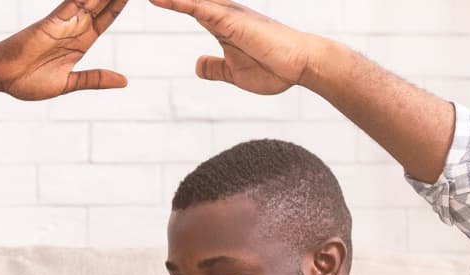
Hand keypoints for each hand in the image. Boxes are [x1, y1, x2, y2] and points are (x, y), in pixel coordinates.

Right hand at [0, 0, 129, 100]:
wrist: (0, 78)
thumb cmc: (28, 82)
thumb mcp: (68, 83)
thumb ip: (95, 79)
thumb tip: (124, 81)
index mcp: (81, 42)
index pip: (106, 17)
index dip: (120, 4)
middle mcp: (74, 29)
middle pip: (102, 4)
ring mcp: (63, 23)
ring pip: (90, 0)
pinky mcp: (51, 22)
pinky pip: (72, 3)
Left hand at [147, 0, 319, 94]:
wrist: (302, 66)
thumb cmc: (275, 68)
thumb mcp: (234, 73)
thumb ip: (215, 68)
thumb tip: (197, 66)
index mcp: (221, 24)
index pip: (187, 7)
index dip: (168, 1)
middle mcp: (221, 13)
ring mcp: (226, 15)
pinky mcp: (231, 21)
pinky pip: (198, 7)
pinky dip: (179, 2)